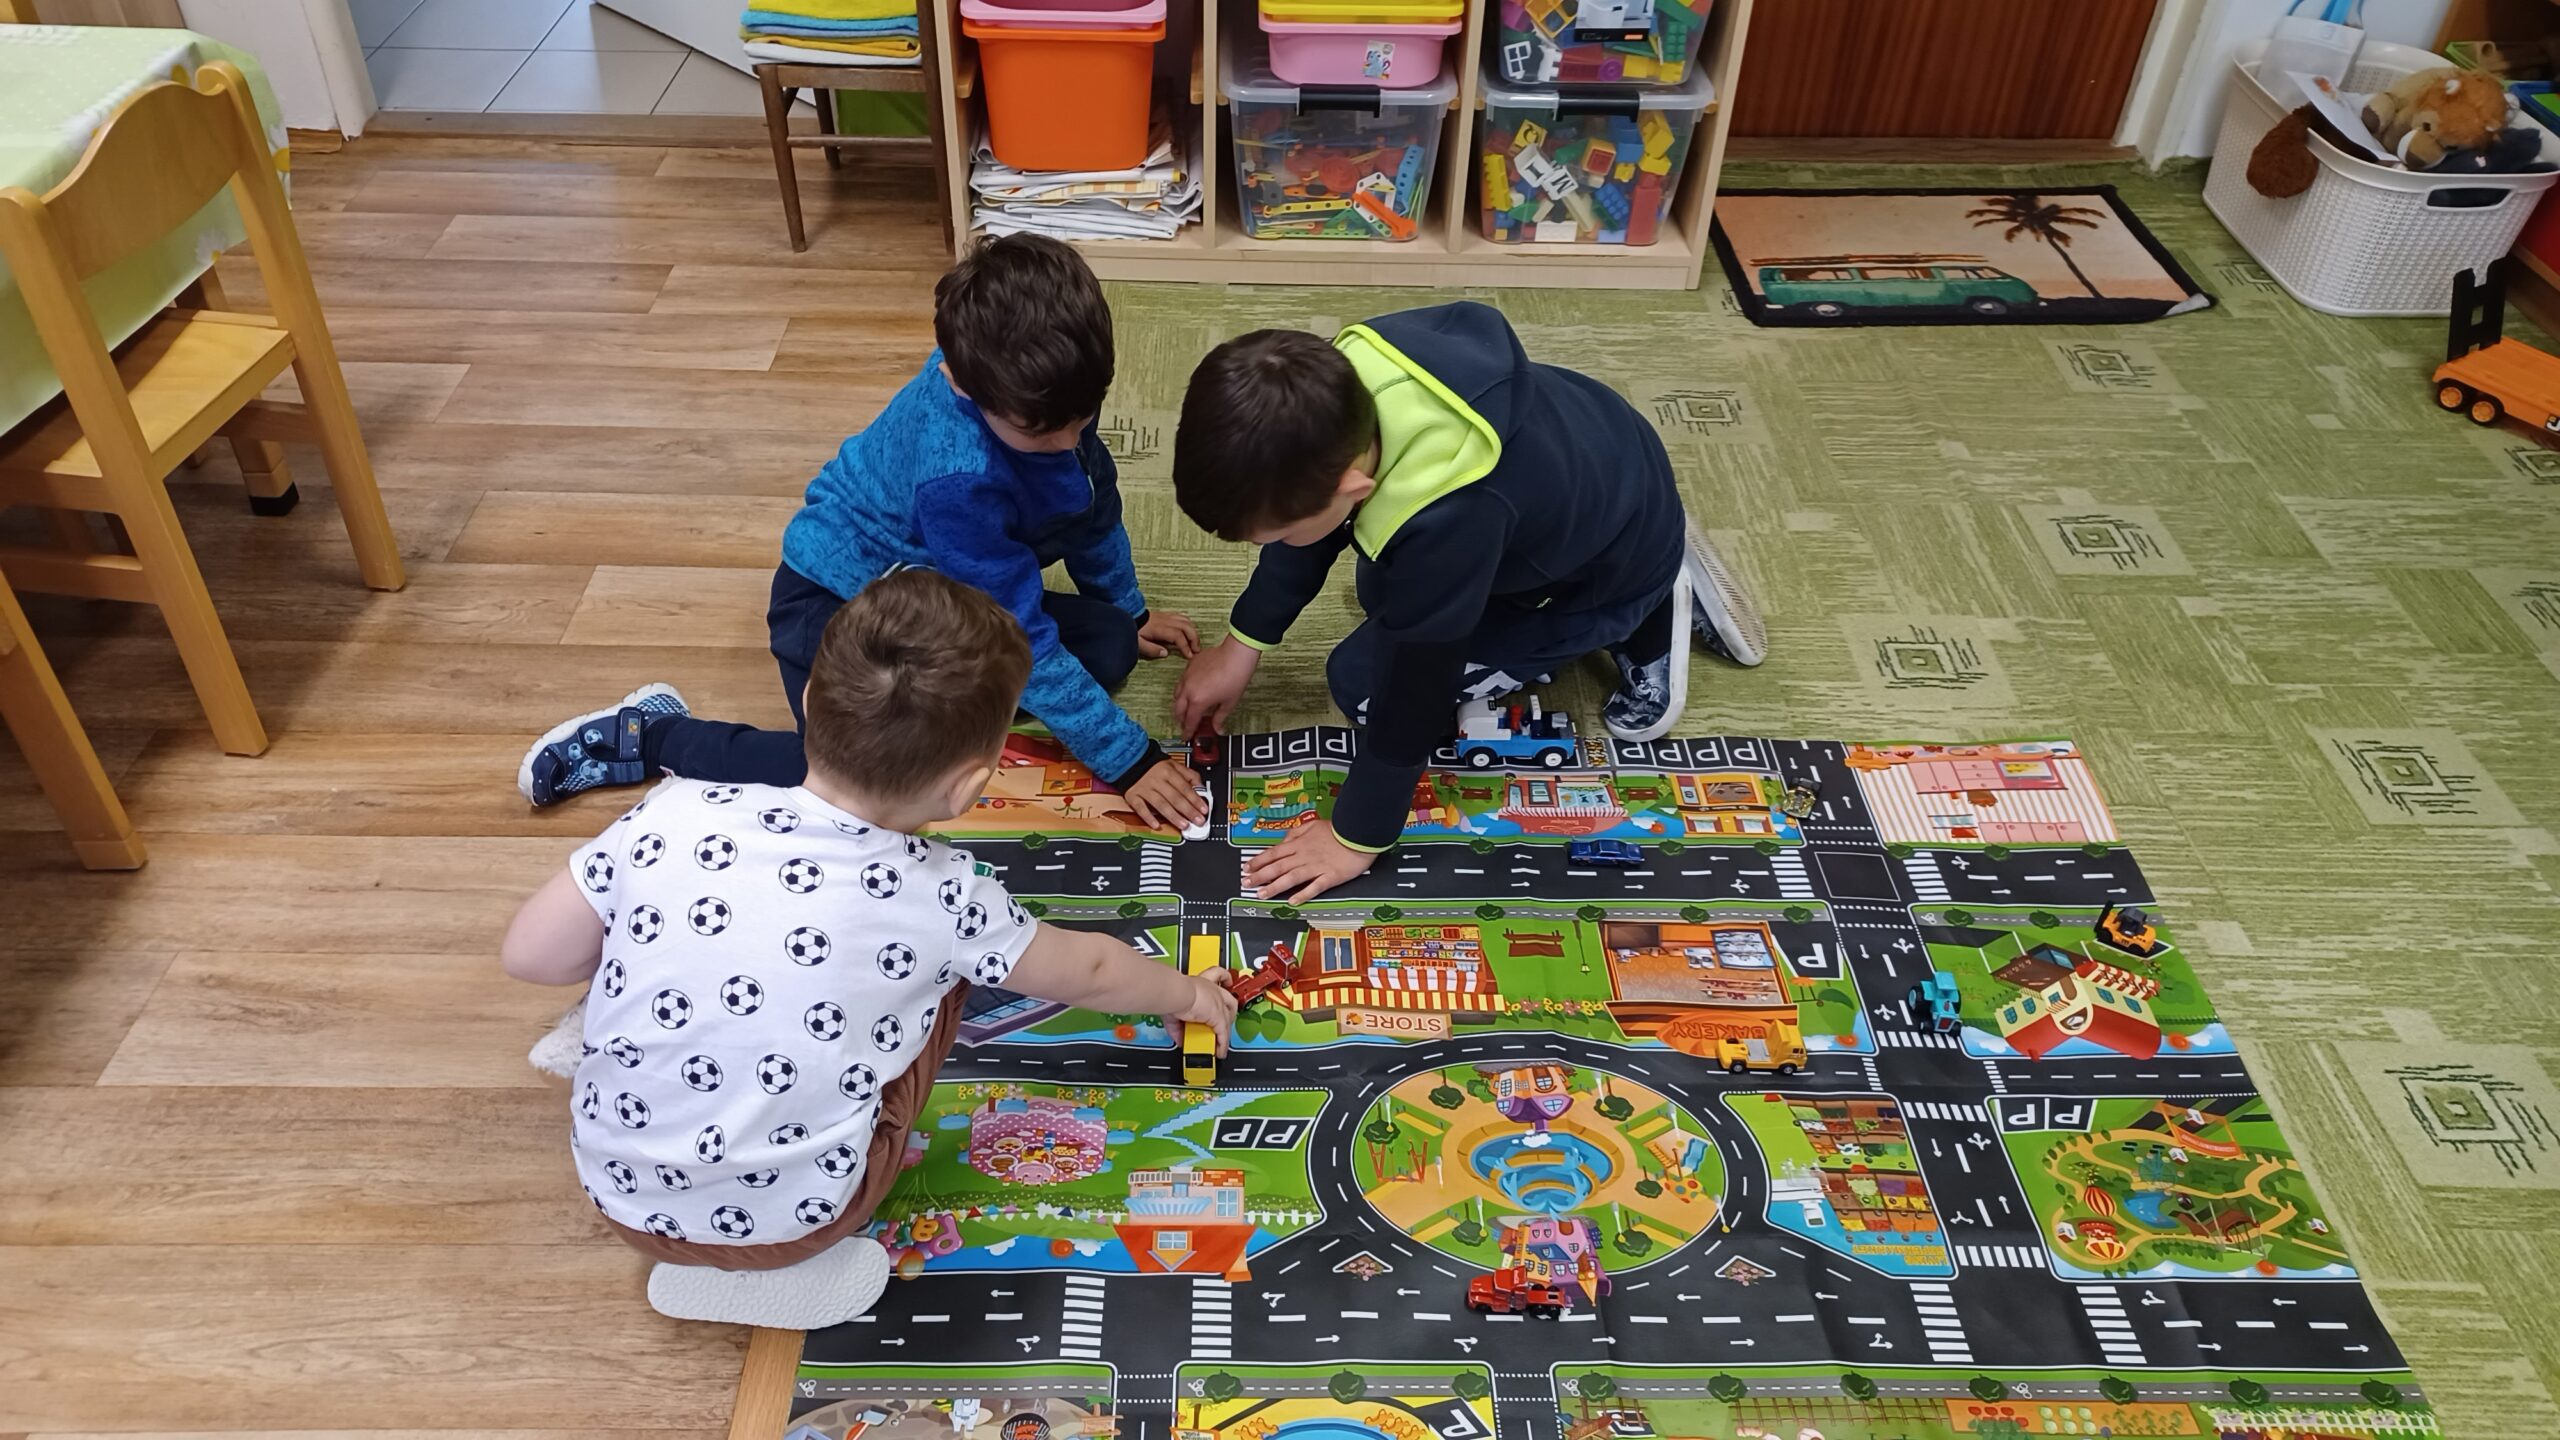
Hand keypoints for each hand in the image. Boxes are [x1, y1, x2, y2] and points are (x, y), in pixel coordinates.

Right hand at [1121, 757, 1206, 830]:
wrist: (1131, 762)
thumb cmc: (1155, 767)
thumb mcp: (1174, 765)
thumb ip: (1189, 775)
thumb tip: (1201, 787)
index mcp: (1168, 772)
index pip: (1185, 788)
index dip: (1195, 800)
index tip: (1203, 810)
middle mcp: (1156, 780)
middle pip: (1175, 797)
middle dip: (1188, 811)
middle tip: (1198, 821)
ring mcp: (1144, 789)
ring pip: (1160, 804)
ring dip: (1173, 816)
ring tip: (1184, 825)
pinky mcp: (1133, 796)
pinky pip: (1140, 808)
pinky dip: (1148, 817)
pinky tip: (1156, 825)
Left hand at [1136, 610, 1199, 660]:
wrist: (1129, 615)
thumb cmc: (1133, 630)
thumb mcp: (1138, 643)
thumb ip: (1151, 649)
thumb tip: (1165, 653)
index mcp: (1160, 628)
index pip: (1178, 636)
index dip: (1185, 646)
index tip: (1189, 655)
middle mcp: (1166, 621)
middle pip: (1187, 627)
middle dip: (1194, 639)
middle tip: (1196, 650)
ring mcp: (1167, 616)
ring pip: (1186, 621)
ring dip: (1193, 632)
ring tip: (1194, 643)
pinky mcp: (1166, 615)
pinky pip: (1182, 617)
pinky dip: (1188, 625)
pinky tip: (1188, 632)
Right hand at [1173, 637, 1261, 736]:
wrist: (1236, 654)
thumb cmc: (1235, 676)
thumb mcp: (1229, 702)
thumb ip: (1220, 718)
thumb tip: (1218, 729)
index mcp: (1198, 701)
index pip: (1189, 721)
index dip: (1188, 731)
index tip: (1187, 736)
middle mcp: (1188, 689)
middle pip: (1178, 710)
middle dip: (1181, 720)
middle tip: (1186, 725)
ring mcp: (1187, 676)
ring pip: (1177, 694)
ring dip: (1180, 705)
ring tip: (1187, 709)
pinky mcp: (1189, 666)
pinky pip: (1182, 681)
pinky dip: (1184, 689)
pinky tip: (1193, 690)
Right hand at [1173, 964, 1238, 1054]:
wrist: (1177, 992)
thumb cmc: (1173, 992)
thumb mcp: (1174, 1008)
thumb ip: (1177, 1025)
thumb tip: (1179, 1037)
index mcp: (1202, 982)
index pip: (1218, 976)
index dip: (1225, 980)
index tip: (1227, 983)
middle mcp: (1213, 991)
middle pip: (1230, 1000)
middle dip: (1230, 1010)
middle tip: (1226, 1019)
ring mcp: (1218, 1004)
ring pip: (1229, 1018)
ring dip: (1226, 1031)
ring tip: (1222, 1041)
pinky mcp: (1219, 1016)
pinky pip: (1224, 1033)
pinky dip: (1222, 1043)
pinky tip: (1220, 1050)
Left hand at [1243, 816, 1375, 902]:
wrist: (1359, 833)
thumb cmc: (1339, 830)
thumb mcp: (1313, 825)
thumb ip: (1297, 833)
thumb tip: (1284, 840)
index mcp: (1299, 844)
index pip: (1273, 853)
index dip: (1258, 861)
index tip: (1247, 868)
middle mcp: (1304, 856)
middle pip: (1277, 866)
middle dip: (1259, 876)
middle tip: (1246, 883)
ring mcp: (1316, 867)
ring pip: (1290, 878)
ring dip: (1274, 887)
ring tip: (1262, 894)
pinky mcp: (1330, 876)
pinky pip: (1314, 887)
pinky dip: (1303, 894)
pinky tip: (1293, 901)